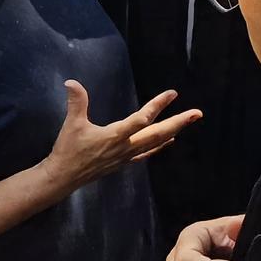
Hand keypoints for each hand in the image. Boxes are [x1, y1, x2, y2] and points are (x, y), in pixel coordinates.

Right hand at [41, 81, 201, 193]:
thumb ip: (76, 102)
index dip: (158, 105)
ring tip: (189, 121)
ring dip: (173, 130)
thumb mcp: (71, 124)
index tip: (172, 94)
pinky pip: (147, 153)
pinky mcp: (123, 162)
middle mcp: (126, 147)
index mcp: (116, 136)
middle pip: (158, 133)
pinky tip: (170, 140)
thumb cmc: (68, 150)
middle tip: (197, 113)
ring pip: (155, 142)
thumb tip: (71, 82)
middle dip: (179, 122)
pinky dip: (160, 145)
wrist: (63, 178)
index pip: (142, 119)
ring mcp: (126, 156)